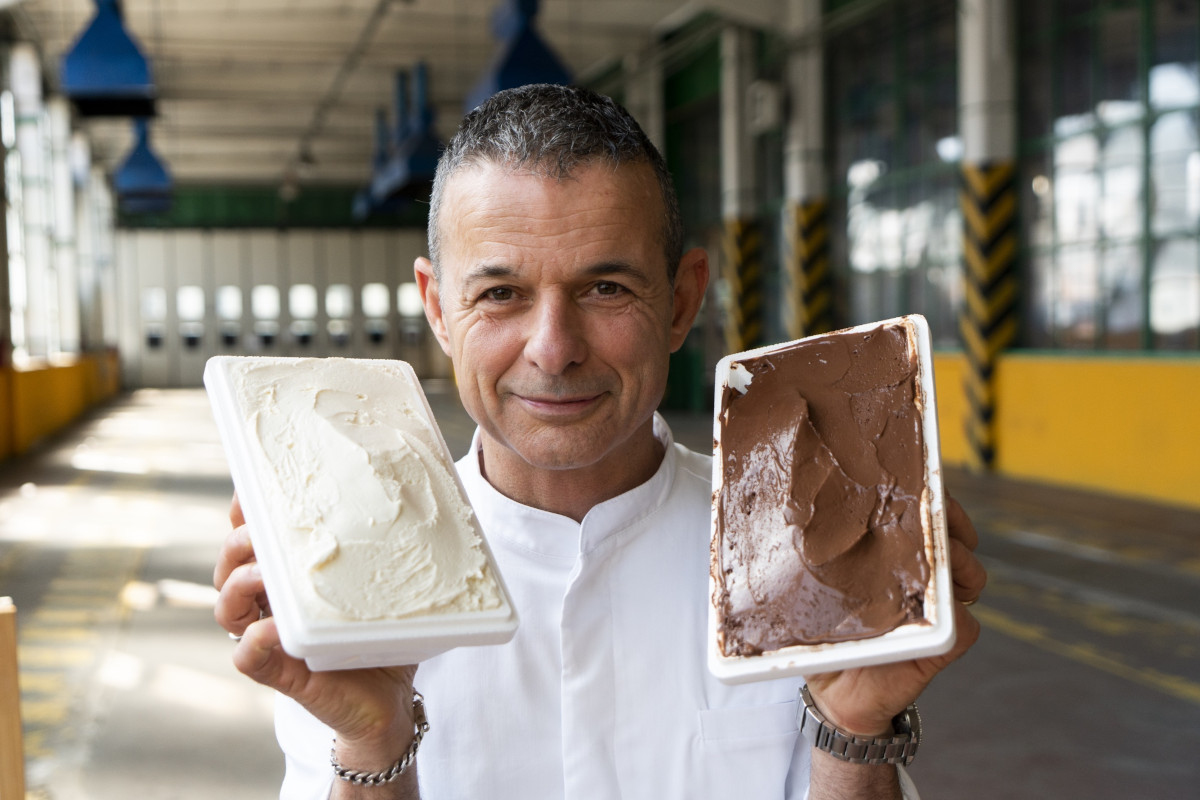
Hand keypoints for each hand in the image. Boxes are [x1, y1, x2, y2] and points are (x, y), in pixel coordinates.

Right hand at [213, 494, 419, 776]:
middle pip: (229, 567)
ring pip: (227, 607)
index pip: (253, 538)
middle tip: (260, 533)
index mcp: (289, 576)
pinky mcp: (281, 673)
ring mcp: (270, 638)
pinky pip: (248, 657)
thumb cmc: (381, 632)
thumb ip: (381, 546)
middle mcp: (271, 604)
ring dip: (238, 584)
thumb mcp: (380, 581)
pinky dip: (252, 641)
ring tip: (262, 574)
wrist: (390, 696)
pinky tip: (268, 628)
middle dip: (238, 544)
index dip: (243, 513)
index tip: (250, 492)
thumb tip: (406, 491)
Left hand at [803, 494, 986, 734]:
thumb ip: (801, 556)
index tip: (918, 481)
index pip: (917, 510)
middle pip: (950, 532)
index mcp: (889, 553)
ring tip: (936, 561)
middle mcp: (919, 573)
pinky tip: (934, 607)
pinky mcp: (945, 642)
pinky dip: (955, 615)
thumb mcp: (804, 590)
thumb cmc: (818, 634)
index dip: (924, 492)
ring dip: (956, 561)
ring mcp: (937, 606)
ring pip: (968, 572)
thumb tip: (776, 513)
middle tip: (933, 516)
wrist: (832, 695)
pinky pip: (964, 625)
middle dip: (948, 517)